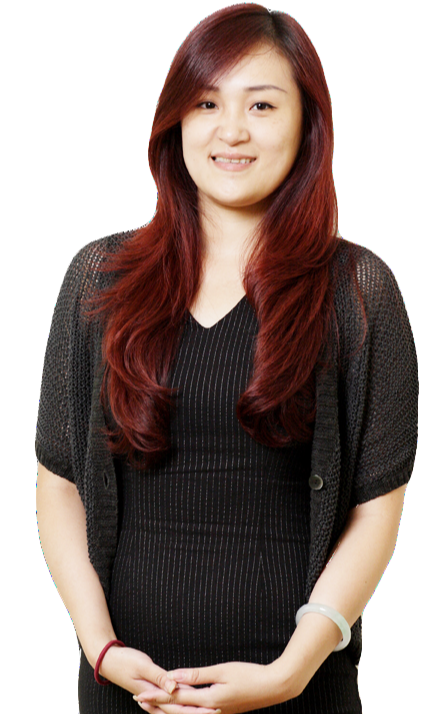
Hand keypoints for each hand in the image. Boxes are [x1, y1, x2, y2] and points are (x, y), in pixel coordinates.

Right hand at [100, 645, 218, 712]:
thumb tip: (175, 688)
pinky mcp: (152, 693)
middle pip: (178, 711)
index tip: (212, 709)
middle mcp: (153, 700)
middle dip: (197, 712)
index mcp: (153, 695)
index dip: (195, 708)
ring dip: (190, 710)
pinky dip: (179, 705)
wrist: (108, 660)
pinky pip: (168, 703)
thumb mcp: (143, 666)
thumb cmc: (125, 661)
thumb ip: (159, 677)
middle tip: (216, 712)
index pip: (177, 705)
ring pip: (174, 709)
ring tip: (207, 711)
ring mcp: (152, 698)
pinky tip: (188, 704)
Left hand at [133, 660, 291, 713]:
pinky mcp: (223, 712)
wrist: (274, 687)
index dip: (157, 697)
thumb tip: (175, 676)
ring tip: (153, 705)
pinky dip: (184, 710)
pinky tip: (180, 706)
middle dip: (158, 706)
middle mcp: (211, 712)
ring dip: (169, 710)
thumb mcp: (222, 670)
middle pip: (178, 711)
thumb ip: (198, 675)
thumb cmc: (250, 675)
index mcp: (209, 701)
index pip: (176, 699)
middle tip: (140, 700)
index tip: (141, 694)